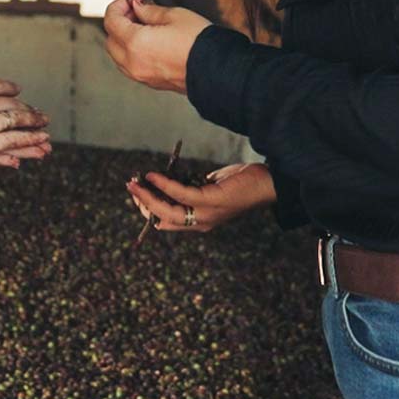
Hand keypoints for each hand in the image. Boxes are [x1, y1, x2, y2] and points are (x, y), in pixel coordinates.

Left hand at [103, 0, 210, 93]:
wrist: (219, 71)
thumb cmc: (200, 42)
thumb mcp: (175, 15)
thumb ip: (149, 9)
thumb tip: (136, 3)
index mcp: (135, 43)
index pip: (111, 21)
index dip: (117, 6)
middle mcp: (133, 62)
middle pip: (111, 38)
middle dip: (119, 21)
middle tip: (136, 10)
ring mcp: (141, 75)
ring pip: (118, 55)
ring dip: (123, 38)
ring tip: (143, 25)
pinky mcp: (151, 83)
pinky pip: (130, 66)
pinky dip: (131, 52)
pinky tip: (148, 42)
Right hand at [126, 161, 275, 232]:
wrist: (268, 184)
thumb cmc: (241, 183)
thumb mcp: (212, 187)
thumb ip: (193, 189)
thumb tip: (170, 181)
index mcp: (200, 222)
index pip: (166, 223)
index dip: (148, 211)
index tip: (137, 194)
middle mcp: (202, 223)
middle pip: (162, 218)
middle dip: (143, 204)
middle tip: (130, 187)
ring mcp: (206, 214)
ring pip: (168, 210)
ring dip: (148, 196)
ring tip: (135, 182)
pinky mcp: (211, 201)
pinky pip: (180, 194)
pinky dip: (164, 184)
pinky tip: (154, 175)